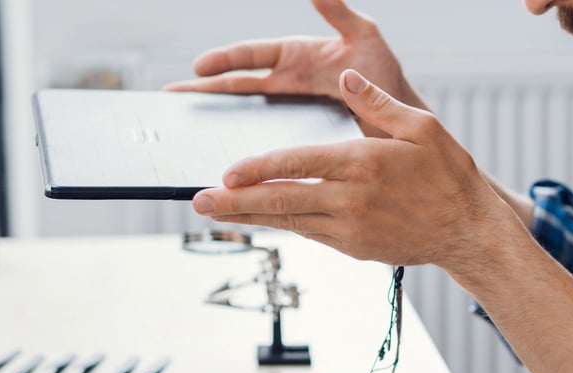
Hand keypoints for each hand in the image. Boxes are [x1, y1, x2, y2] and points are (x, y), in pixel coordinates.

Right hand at [164, 0, 428, 133]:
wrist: (400, 119)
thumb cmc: (385, 75)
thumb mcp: (365, 37)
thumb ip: (340, 13)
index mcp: (296, 56)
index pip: (252, 55)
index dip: (226, 60)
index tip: (199, 66)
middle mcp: (287, 82)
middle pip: (237, 85)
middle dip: (205, 89)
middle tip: (172, 97)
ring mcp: (289, 110)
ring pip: (244, 113)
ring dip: (216, 117)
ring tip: (185, 126)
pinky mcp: (296, 135)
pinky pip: (265, 139)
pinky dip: (244, 144)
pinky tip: (227, 158)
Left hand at [192, 69, 520, 273]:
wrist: (468, 231)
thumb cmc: (449, 176)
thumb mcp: (421, 127)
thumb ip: (375, 103)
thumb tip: (343, 77)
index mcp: (363, 163)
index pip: (298, 163)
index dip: (258, 168)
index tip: (226, 172)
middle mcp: (351, 200)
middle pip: (281, 200)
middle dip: (235, 202)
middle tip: (199, 202)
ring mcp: (350, 228)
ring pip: (289, 221)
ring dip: (250, 217)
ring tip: (217, 213)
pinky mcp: (353, 247)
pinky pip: (309, 233)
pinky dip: (283, 225)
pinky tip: (264, 219)